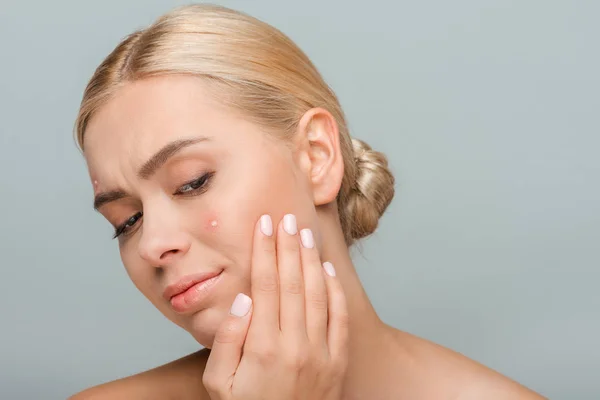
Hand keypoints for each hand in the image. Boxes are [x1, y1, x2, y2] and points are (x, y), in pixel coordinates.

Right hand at [203, 213, 348, 399]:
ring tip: (304, 232)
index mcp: (263, 347)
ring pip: (318, 293)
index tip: (263, 225)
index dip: (265, 251)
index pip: (267, 285)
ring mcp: (321, 352)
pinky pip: (339, 317)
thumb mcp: (217, 383)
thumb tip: (244, 298)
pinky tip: (326, 268)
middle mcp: (296, 345)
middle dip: (288, 245)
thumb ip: (228, 339)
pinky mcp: (338, 360)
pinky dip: (334, 289)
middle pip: (294, 282)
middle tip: (285, 217)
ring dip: (311, 259)